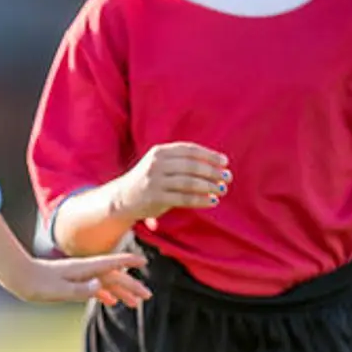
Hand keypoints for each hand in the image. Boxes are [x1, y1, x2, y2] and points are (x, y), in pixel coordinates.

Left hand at [11, 249, 151, 305]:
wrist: (20, 278)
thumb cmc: (38, 284)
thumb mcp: (60, 290)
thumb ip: (81, 289)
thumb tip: (101, 286)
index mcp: (85, 269)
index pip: (111, 264)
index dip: (128, 263)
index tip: (144, 263)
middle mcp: (85, 271)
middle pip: (113, 277)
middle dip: (131, 286)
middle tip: (147, 297)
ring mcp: (80, 276)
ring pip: (106, 283)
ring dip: (121, 292)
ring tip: (135, 304)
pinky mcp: (73, 283)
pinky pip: (94, 288)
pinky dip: (105, 294)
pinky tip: (111, 303)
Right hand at [112, 142, 228, 228]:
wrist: (124, 197)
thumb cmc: (150, 179)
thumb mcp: (161, 164)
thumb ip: (182, 162)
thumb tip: (215, 166)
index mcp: (160, 151)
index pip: (190, 150)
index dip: (209, 155)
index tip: (225, 162)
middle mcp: (157, 164)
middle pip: (192, 166)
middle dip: (213, 171)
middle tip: (228, 177)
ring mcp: (155, 181)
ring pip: (189, 182)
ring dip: (209, 186)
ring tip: (222, 189)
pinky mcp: (156, 198)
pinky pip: (184, 198)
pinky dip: (201, 200)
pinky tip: (213, 201)